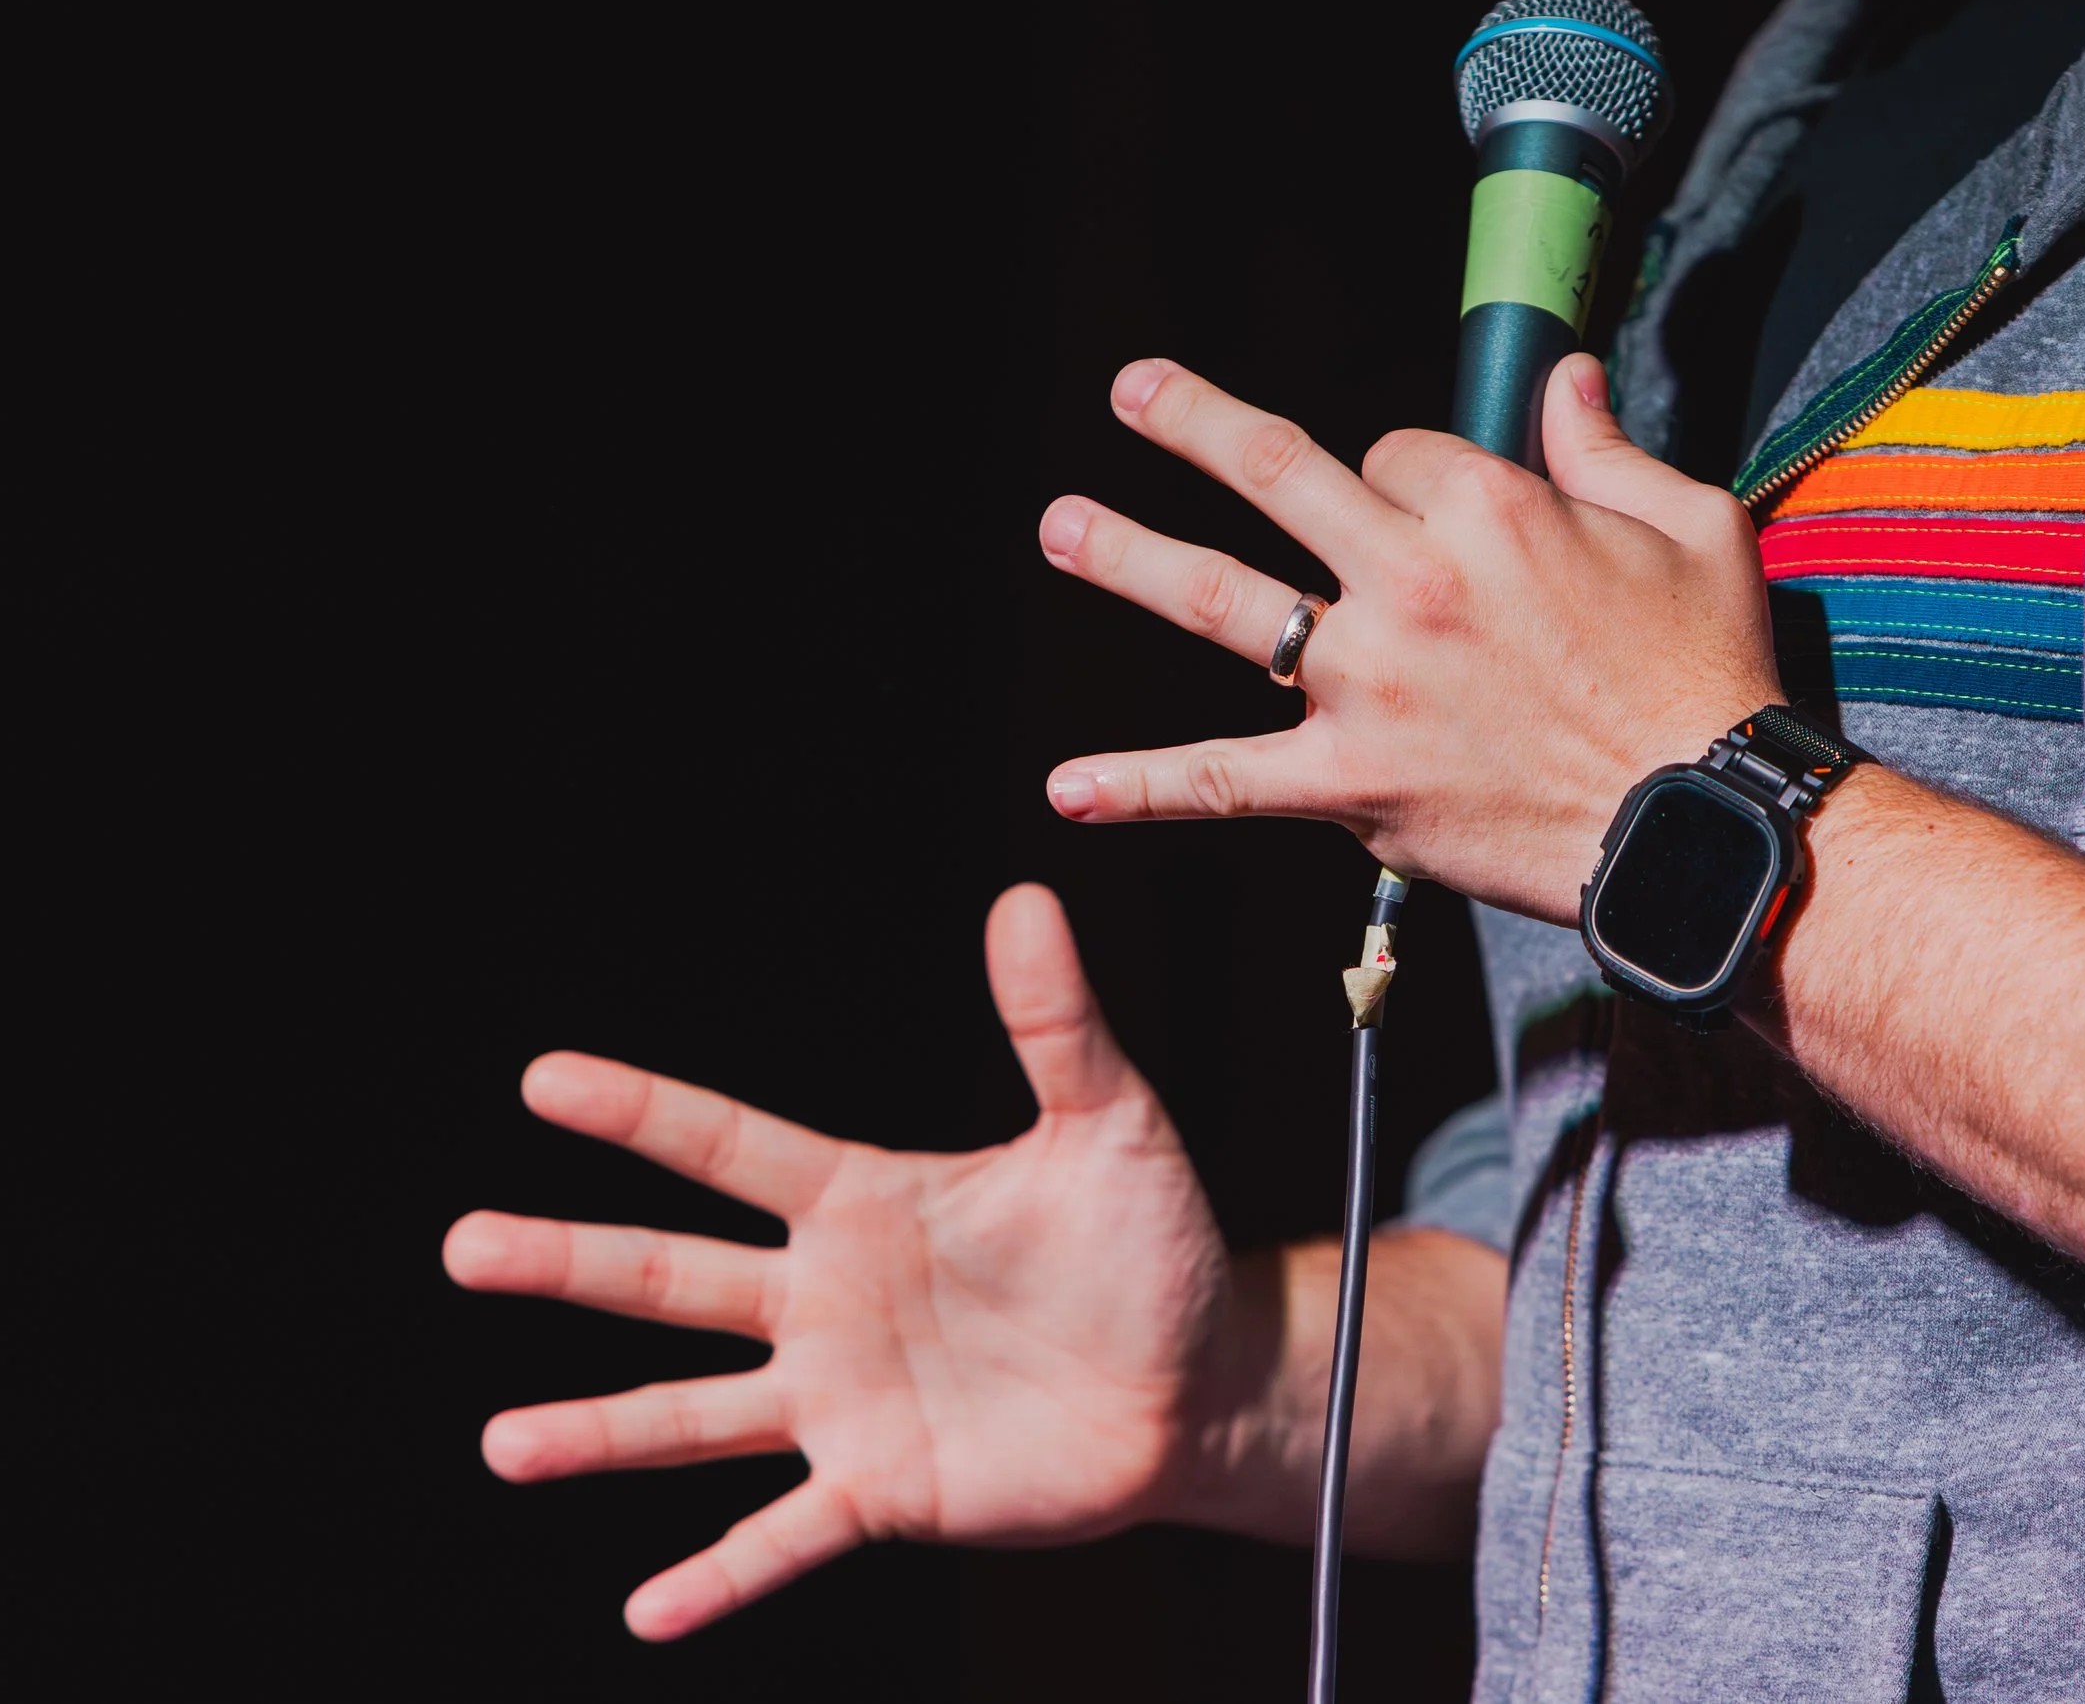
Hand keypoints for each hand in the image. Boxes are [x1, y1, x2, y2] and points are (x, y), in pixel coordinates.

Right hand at [443, 884, 1232, 1639]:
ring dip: (600, 1431)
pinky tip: (650, 1609)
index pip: (730, 1147)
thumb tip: (1028, 896)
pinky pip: (784, 1537)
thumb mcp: (1107, 1123)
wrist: (1197, 1380)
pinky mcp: (883, 1489)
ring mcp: (843, 1399)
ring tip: (506, 1443)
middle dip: (568, 1258)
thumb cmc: (1148, 1245)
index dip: (642, 1113)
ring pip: (694, 1414)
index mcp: (864, 1202)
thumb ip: (1054, 1022)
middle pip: (672, 1276)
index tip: (545, 1080)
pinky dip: (721, 1575)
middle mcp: (827, 1298)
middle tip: (466, 1244)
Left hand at [1038, 353, 1782, 923]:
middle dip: (1194, 425)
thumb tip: (1565, 376)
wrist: (1699, 822)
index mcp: (1487, 507)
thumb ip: (1609, 444)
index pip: (1394, 455)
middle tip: (1132, 393)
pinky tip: (1067, 790)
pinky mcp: (1353, 782)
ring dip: (1130, 556)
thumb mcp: (1689, 523)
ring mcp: (1369, 682)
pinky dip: (1140, 787)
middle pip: (1275, 476)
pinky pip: (1226, 780)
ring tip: (1062, 527)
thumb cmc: (1704, 672)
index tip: (1422, 511)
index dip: (1400, 474)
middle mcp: (1409, 580)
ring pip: (1223, 600)